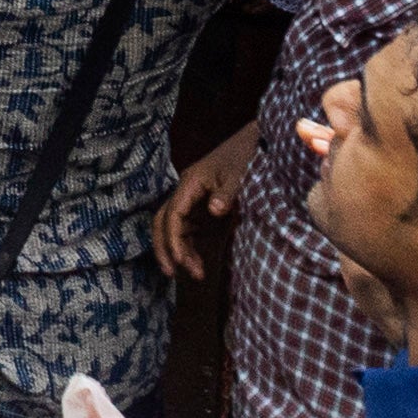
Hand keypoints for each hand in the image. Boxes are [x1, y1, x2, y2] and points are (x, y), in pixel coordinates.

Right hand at [152, 121, 248, 279]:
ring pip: (175, 228)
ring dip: (180, 251)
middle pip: (163, 221)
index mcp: (190, 183)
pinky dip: (191, 247)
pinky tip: (200, 263)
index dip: (173, 240)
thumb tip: (214, 211)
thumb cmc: (244, 156)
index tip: (182, 262)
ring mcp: (194, 201)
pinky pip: (190, 231)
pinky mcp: (203, 208)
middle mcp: (186, 193)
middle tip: (171, 274)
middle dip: (164, 247)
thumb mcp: (238, 175)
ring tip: (196, 274)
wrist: (254, 144)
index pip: (173, 214)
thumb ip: (226, 193)